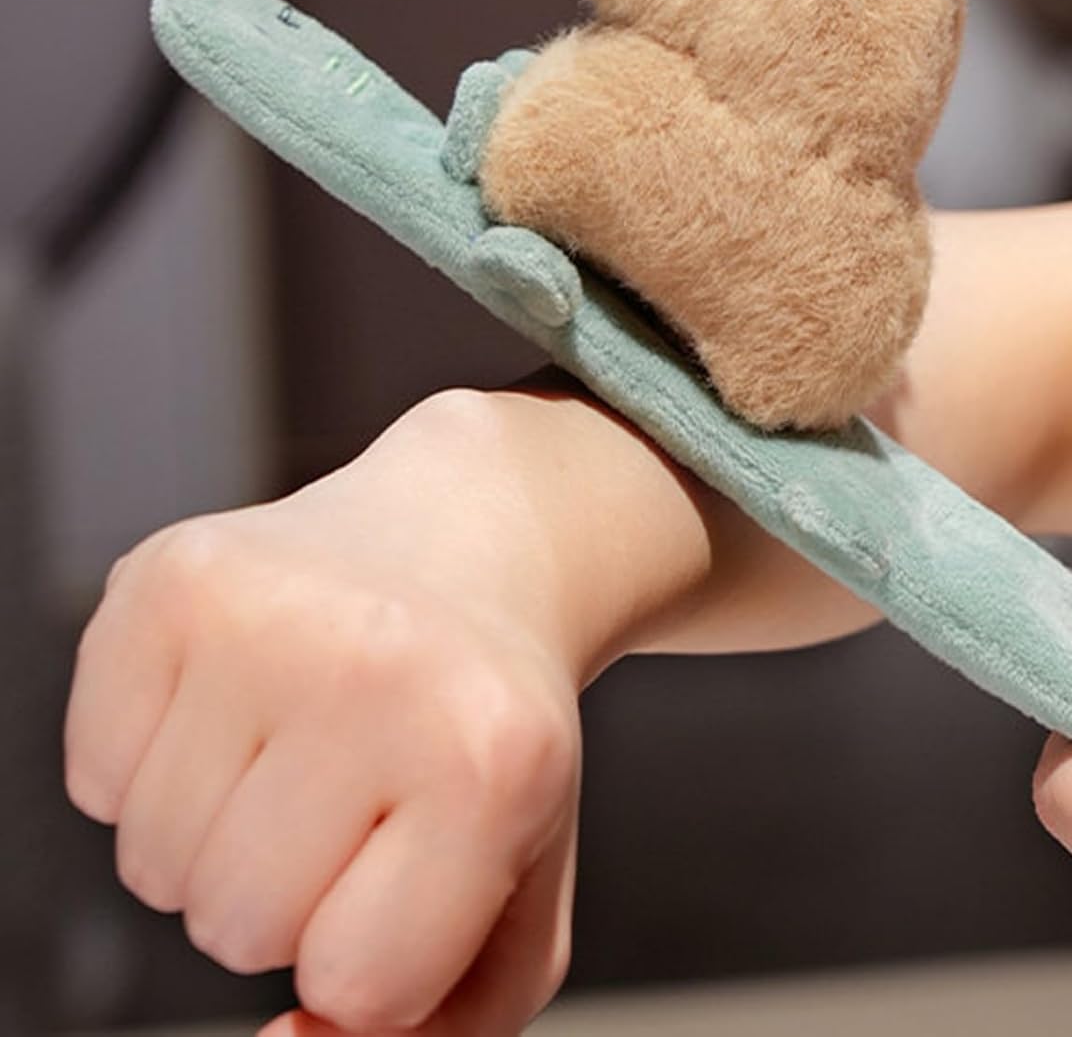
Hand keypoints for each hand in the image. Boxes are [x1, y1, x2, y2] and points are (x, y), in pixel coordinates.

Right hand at [64, 390, 588, 1035]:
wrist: (472, 544)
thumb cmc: (484, 736)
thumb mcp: (517, 890)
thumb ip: (427, 1033)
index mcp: (493, 755)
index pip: (356, 985)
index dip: (374, 947)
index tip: (419, 854)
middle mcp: (375, 668)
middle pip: (235, 929)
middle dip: (292, 891)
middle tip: (361, 782)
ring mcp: (263, 613)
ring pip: (153, 865)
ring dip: (218, 833)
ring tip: (305, 735)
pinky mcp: (169, 578)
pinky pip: (93, 777)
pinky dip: (153, 764)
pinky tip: (246, 693)